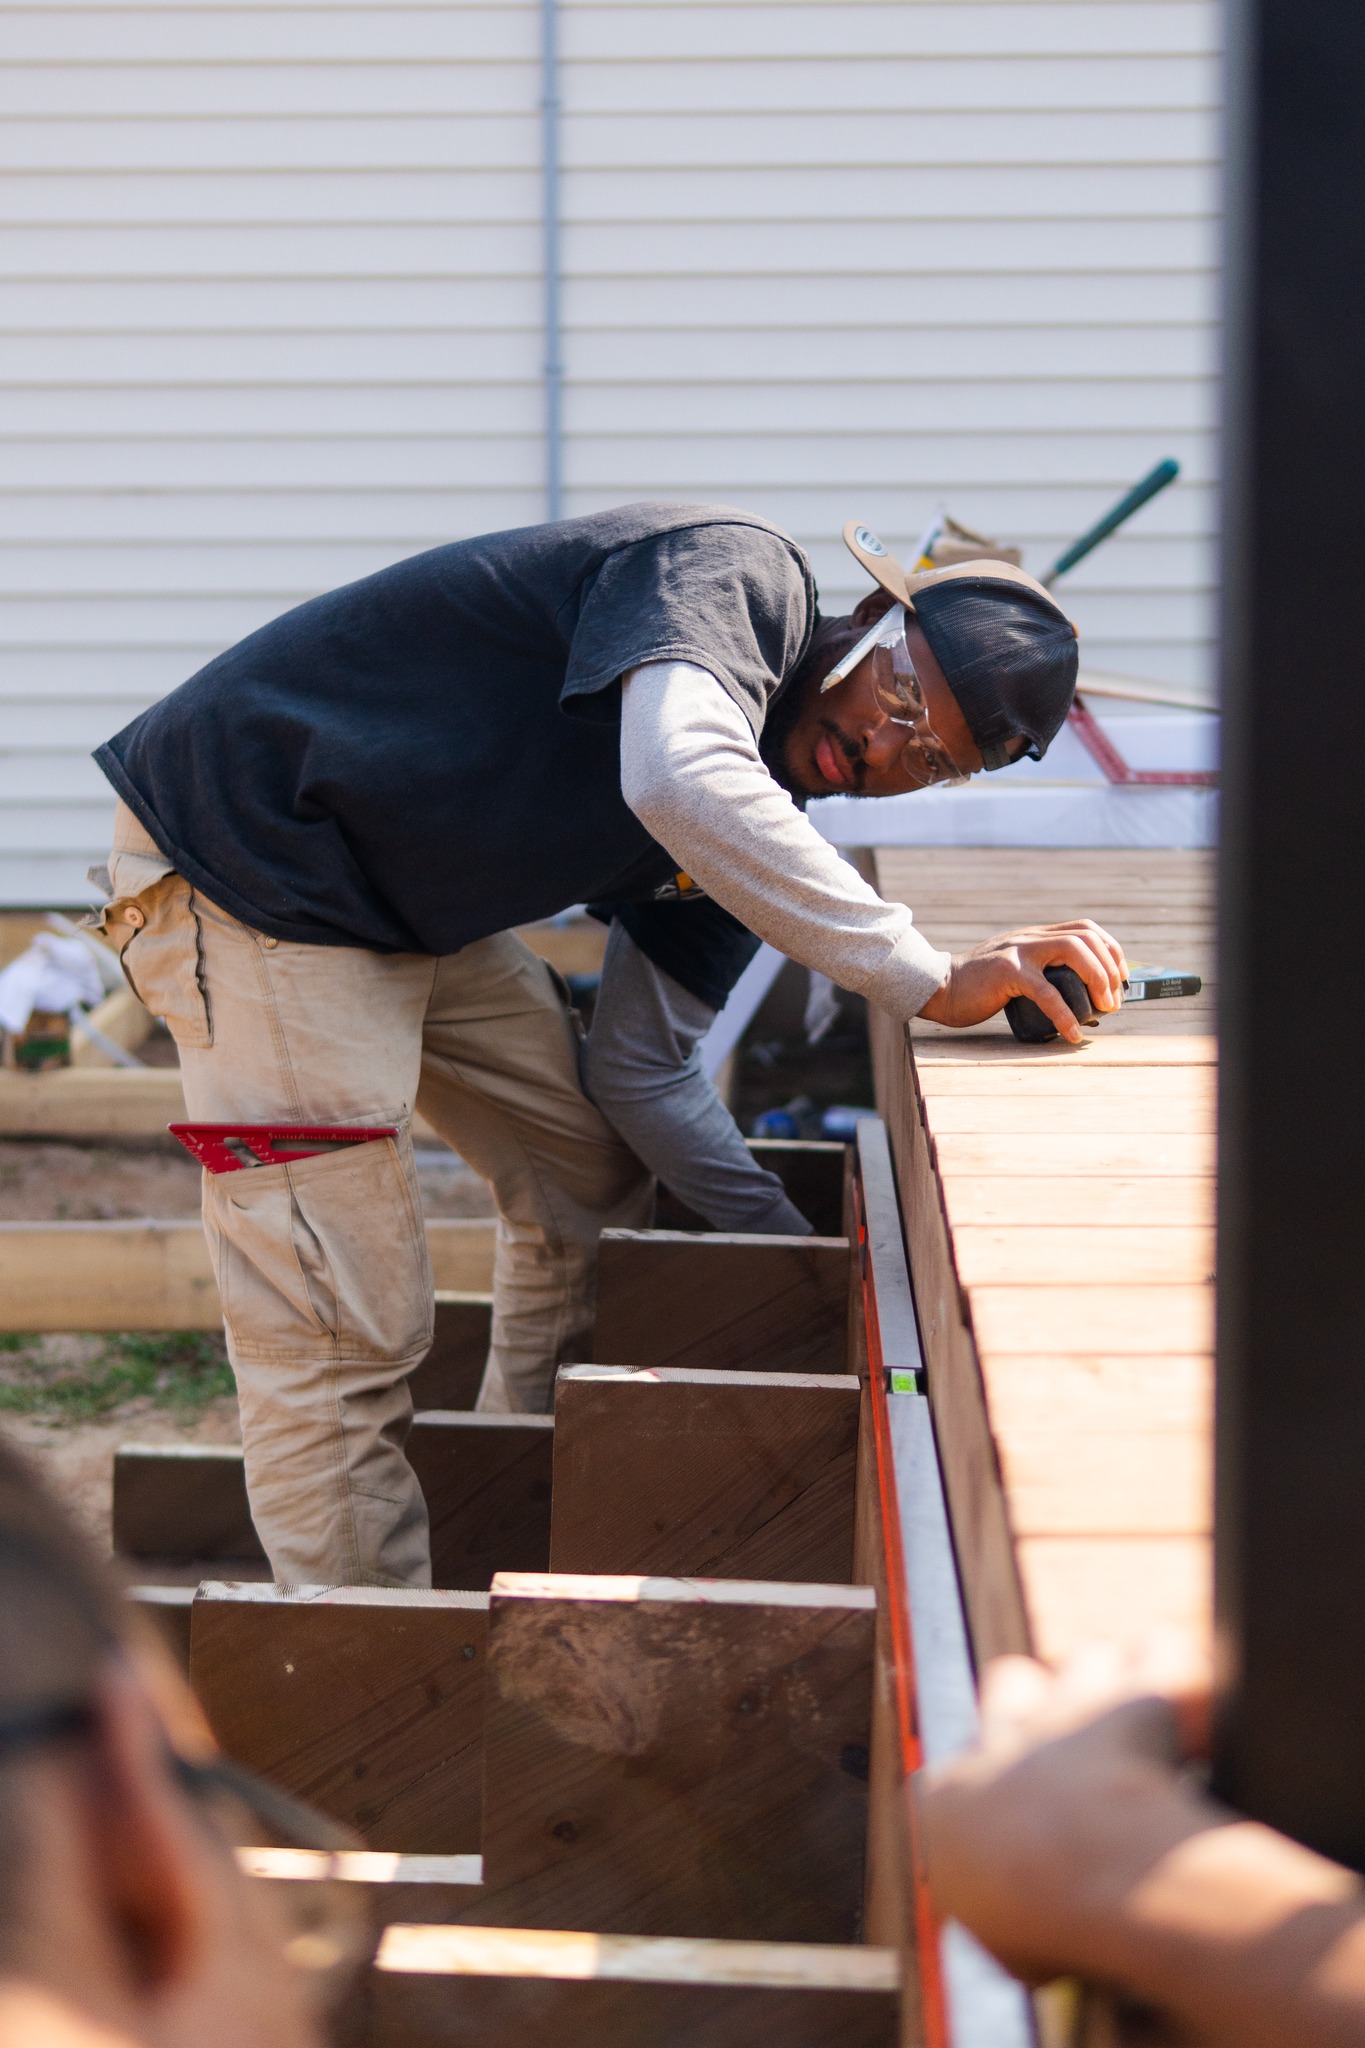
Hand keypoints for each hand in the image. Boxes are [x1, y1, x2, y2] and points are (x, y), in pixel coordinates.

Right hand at [916, 1647, 1213, 1984]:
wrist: (1092, 1872)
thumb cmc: (1042, 1922)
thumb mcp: (996, 1945)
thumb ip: (1000, 1918)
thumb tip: (1023, 1939)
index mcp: (944, 1800)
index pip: (945, 1778)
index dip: (984, 1792)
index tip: (1010, 1823)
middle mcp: (999, 1740)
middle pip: (1008, 1684)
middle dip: (1036, 1702)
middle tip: (1070, 1745)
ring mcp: (1067, 1711)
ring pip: (1083, 1661)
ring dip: (1108, 1685)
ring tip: (1136, 1721)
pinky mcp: (1134, 1698)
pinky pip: (1159, 1654)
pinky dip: (1175, 1669)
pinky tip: (1191, 1702)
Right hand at [917, 921, 1128, 1043]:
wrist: (940, 988)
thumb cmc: (979, 987)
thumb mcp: (1014, 967)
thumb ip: (1037, 967)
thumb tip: (1073, 991)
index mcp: (1036, 936)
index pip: (1085, 929)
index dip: (1111, 950)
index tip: (1120, 979)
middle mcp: (1031, 938)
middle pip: (1086, 937)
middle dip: (1110, 968)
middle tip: (1114, 1001)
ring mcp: (1019, 952)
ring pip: (1074, 951)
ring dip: (1097, 980)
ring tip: (1103, 1009)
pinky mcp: (1007, 972)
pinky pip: (1046, 991)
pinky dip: (1065, 1014)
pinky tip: (1072, 1032)